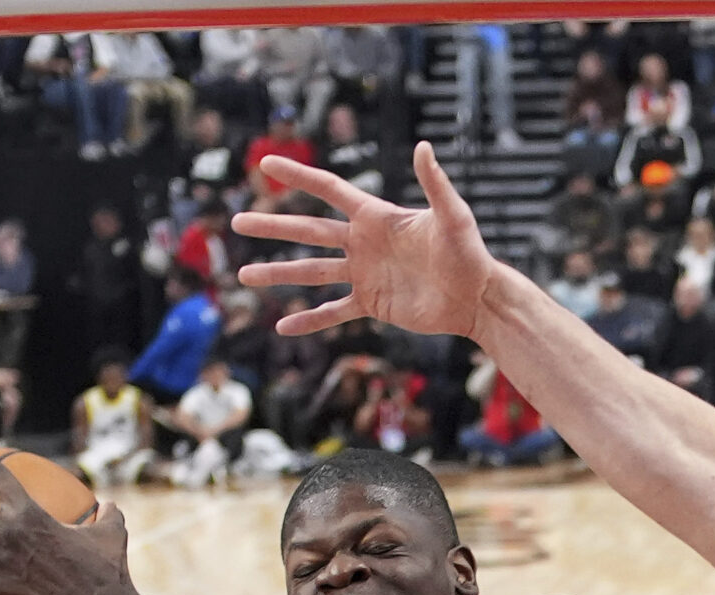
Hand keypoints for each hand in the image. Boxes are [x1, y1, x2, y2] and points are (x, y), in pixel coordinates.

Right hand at [233, 143, 495, 340]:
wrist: (477, 298)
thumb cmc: (470, 254)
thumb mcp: (453, 217)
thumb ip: (435, 184)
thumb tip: (423, 147)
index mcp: (376, 216)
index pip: (329, 190)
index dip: (298, 176)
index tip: (266, 165)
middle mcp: (364, 242)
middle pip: (309, 231)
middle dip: (273, 226)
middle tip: (237, 222)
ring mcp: (365, 273)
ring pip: (313, 272)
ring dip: (279, 272)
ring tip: (244, 274)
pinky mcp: (372, 303)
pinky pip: (335, 312)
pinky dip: (310, 320)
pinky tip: (283, 327)